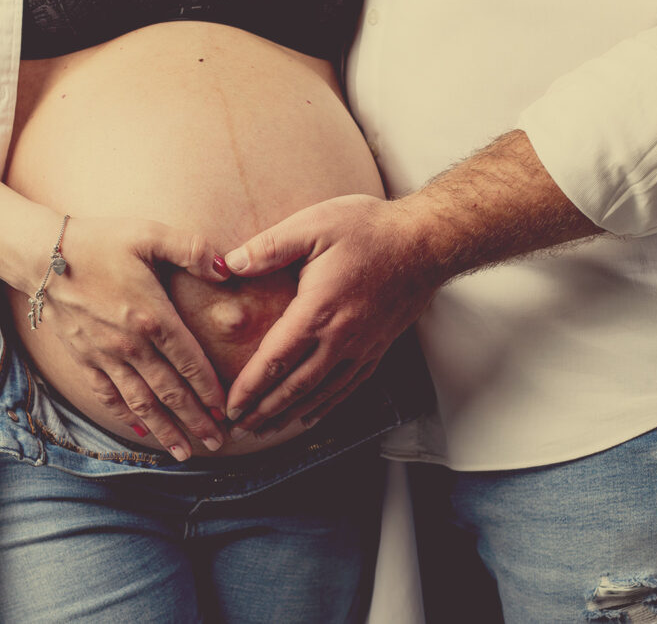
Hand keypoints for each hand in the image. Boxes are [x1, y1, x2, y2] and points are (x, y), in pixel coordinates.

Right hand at [41, 216, 230, 459]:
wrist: (41, 255)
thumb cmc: (99, 241)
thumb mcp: (149, 233)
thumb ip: (192, 249)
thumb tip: (228, 268)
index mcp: (153, 317)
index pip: (190, 363)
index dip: (211, 390)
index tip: (228, 411)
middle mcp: (131, 345)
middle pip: (171, 392)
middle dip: (196, 421)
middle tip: (218, 443)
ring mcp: (105, 357)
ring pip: (142, 404)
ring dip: (166, 430)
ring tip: (185, 453)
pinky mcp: (84, 360)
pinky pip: (109, 396)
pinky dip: (127, 417)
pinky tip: (143, 431)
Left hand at [223, 194, 434, 435]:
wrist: (426, 242)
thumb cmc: (370, 229)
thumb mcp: (312, 226)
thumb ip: (268, 247)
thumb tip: (230, 264)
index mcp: (318, 311)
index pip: (275, 360)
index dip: (250, 388)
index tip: (230, 407)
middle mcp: (340, 338)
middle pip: (294, 387)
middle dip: (264, 411)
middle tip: (239, 429)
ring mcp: (361, 347)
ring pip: (320, 394)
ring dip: (290, 415)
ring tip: (266, 430)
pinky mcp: (378, 348)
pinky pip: (347, 388)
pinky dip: (325, 407)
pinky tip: (311, 415)